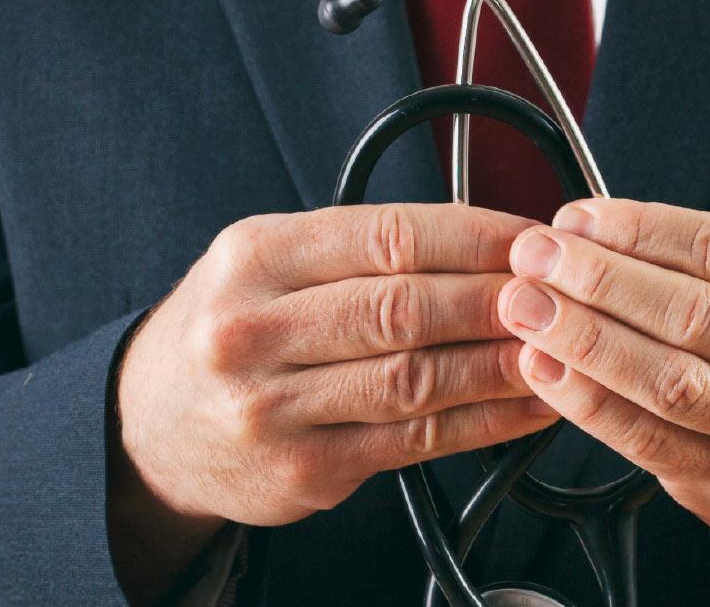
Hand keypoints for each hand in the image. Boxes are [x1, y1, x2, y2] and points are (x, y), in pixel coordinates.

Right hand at [118, 204, 559, 531]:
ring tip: (560, 347)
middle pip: (405, 308)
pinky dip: (485, 424)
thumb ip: (358, 247)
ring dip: (503, 363)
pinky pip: (416, 444)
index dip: (475, 236)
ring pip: (417, 380)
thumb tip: (486, 237)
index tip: (532, 238)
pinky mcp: (305, 473)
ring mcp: (276, 409)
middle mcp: (255, 330)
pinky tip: (527, 406)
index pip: (387, 237)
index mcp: (255, 257)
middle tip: (561, 292)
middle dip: (498, 299)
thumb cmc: (229, 330)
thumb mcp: (266, 261)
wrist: (148, 427)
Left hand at [497, 200, 709, 604]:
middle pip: (691, 313)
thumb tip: (590, 229)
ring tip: (526, 306)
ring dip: (583, 338)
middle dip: (598, 278)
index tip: (575, 218)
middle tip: (534, 256)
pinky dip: (587, 402)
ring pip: (667, 380)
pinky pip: (647, 440)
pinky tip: (546, 368)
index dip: (637, 228)